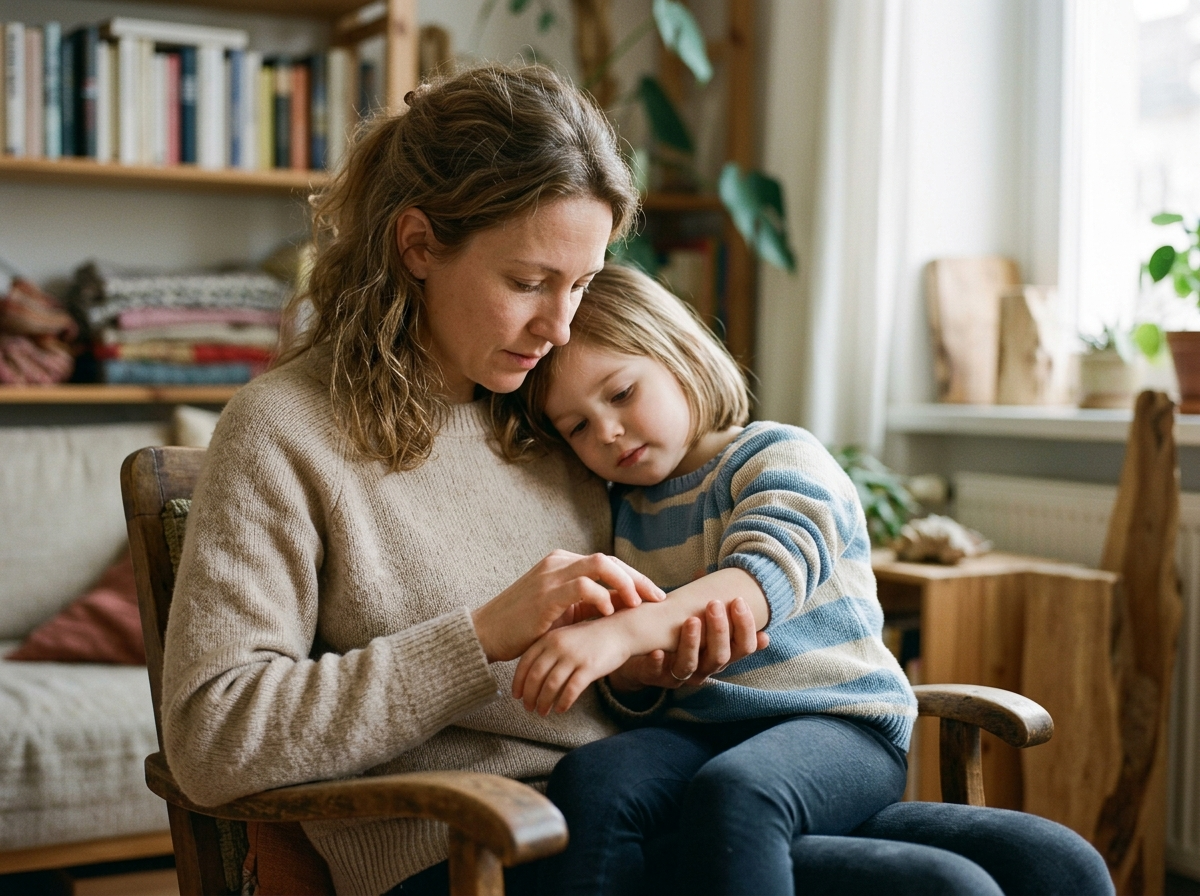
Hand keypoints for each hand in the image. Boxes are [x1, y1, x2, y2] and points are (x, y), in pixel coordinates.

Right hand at [471, 551, 663, 661]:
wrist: (486, 633)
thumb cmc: (525, 627)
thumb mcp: (563, 612)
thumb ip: (589, 605)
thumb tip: (624, 610)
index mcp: (564, 563)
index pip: (608, 563)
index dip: (635, 578)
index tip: (655, 596)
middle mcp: (559, 562)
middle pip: (610, 560)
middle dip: (638, 579)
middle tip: (658, 598)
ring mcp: (551, 575)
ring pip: (600, 565)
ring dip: (625, 584)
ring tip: (637, 604)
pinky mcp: (545, 593)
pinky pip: (582, 586)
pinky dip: (601, 596)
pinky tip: (610, 611)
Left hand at [512, 616, 633, 714]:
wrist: (621, 630)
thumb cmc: (592, 637)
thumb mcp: (567, 636)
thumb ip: (550, 650)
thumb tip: (535, 674)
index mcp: (550, 638)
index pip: (526, 662)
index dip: (519, 681)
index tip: (516, 695)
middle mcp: (558, 646)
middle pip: (536, 676)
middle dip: (529, 695)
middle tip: (528, 708)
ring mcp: (573, 656)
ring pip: (551, 685)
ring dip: (544, 702)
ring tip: (543, 712)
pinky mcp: (589, 667)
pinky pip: (571, 690)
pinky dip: (563, 702)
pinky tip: (561, 709)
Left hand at [608, 597, 768, 691]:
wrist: (641, 654)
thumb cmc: (675, 631)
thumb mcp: (694, 616)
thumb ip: (701, 602)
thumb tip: (704, 571)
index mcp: (719, 653)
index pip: (743, 646)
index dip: (745, 627)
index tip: (739, 601)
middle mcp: (704, 668)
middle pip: (721, 656)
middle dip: (720, 630)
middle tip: (714, 604)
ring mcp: (680, 675)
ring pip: (691, 665)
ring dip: (692, 643)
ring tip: (691, 621)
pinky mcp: (655, 677)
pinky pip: (657, 673)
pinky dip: (658, 663)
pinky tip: (657, 651)